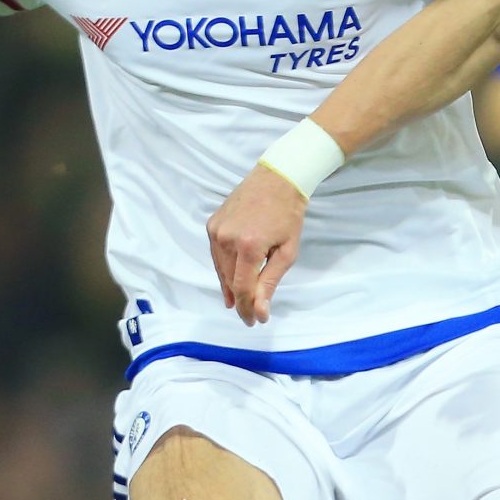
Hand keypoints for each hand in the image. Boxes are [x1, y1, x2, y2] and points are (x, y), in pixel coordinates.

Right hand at [208, 163, 309, 324]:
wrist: (277, 178)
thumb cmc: (288, 215)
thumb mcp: (287, 252)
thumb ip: (270, 282)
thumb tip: (260, 311)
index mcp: (248, 246)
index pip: (243, 288)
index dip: (248, 308)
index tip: (255, 322)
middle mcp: (226, 238)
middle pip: (230, 281)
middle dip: (240, 301)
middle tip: (250, 315)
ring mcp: (216, 230)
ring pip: (220, 269)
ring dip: (230, 287)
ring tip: (238, 302)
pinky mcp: (211, 224)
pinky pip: (216, 255)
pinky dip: (224, 268)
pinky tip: (232, 278)